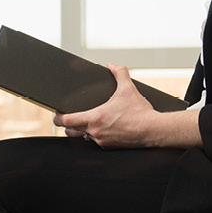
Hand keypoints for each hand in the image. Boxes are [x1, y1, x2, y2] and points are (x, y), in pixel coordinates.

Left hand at [54, 64, 181, 148]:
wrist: (154, 130)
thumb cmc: (140, 113)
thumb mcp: (128, 89)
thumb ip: (120, 73)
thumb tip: (113, 65)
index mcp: (96, 117)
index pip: (66, 120)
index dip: (58, 116)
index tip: (57, 113)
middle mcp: (96, 132)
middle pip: (70, 130)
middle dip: (67, 124)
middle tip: (67, 117)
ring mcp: (101, 141)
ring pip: (82, 137)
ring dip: (80, 130)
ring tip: (83, 122)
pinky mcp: (109, 147)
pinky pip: (95, 142)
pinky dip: (94, 135)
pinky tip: (100, 128)